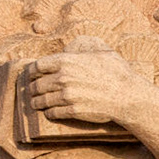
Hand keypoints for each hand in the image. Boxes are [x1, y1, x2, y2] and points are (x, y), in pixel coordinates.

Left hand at [27, 46, 151, 125]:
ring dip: (36, 103)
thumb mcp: (100, 50)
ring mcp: (66, 96)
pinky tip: (50, 112)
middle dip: (32, 89)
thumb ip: (81, 45)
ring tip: (35, 103)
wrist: (128, 96)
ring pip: (41, 101)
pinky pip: (52, 113)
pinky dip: (49, 113)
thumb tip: (68, 48)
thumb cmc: (117, 71)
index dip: (31, 71)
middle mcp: (63, 78)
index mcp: (66, 61)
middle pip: (36, 85)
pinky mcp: (72, 111)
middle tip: (31, 91)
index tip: (30, 75)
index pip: (37, 66)